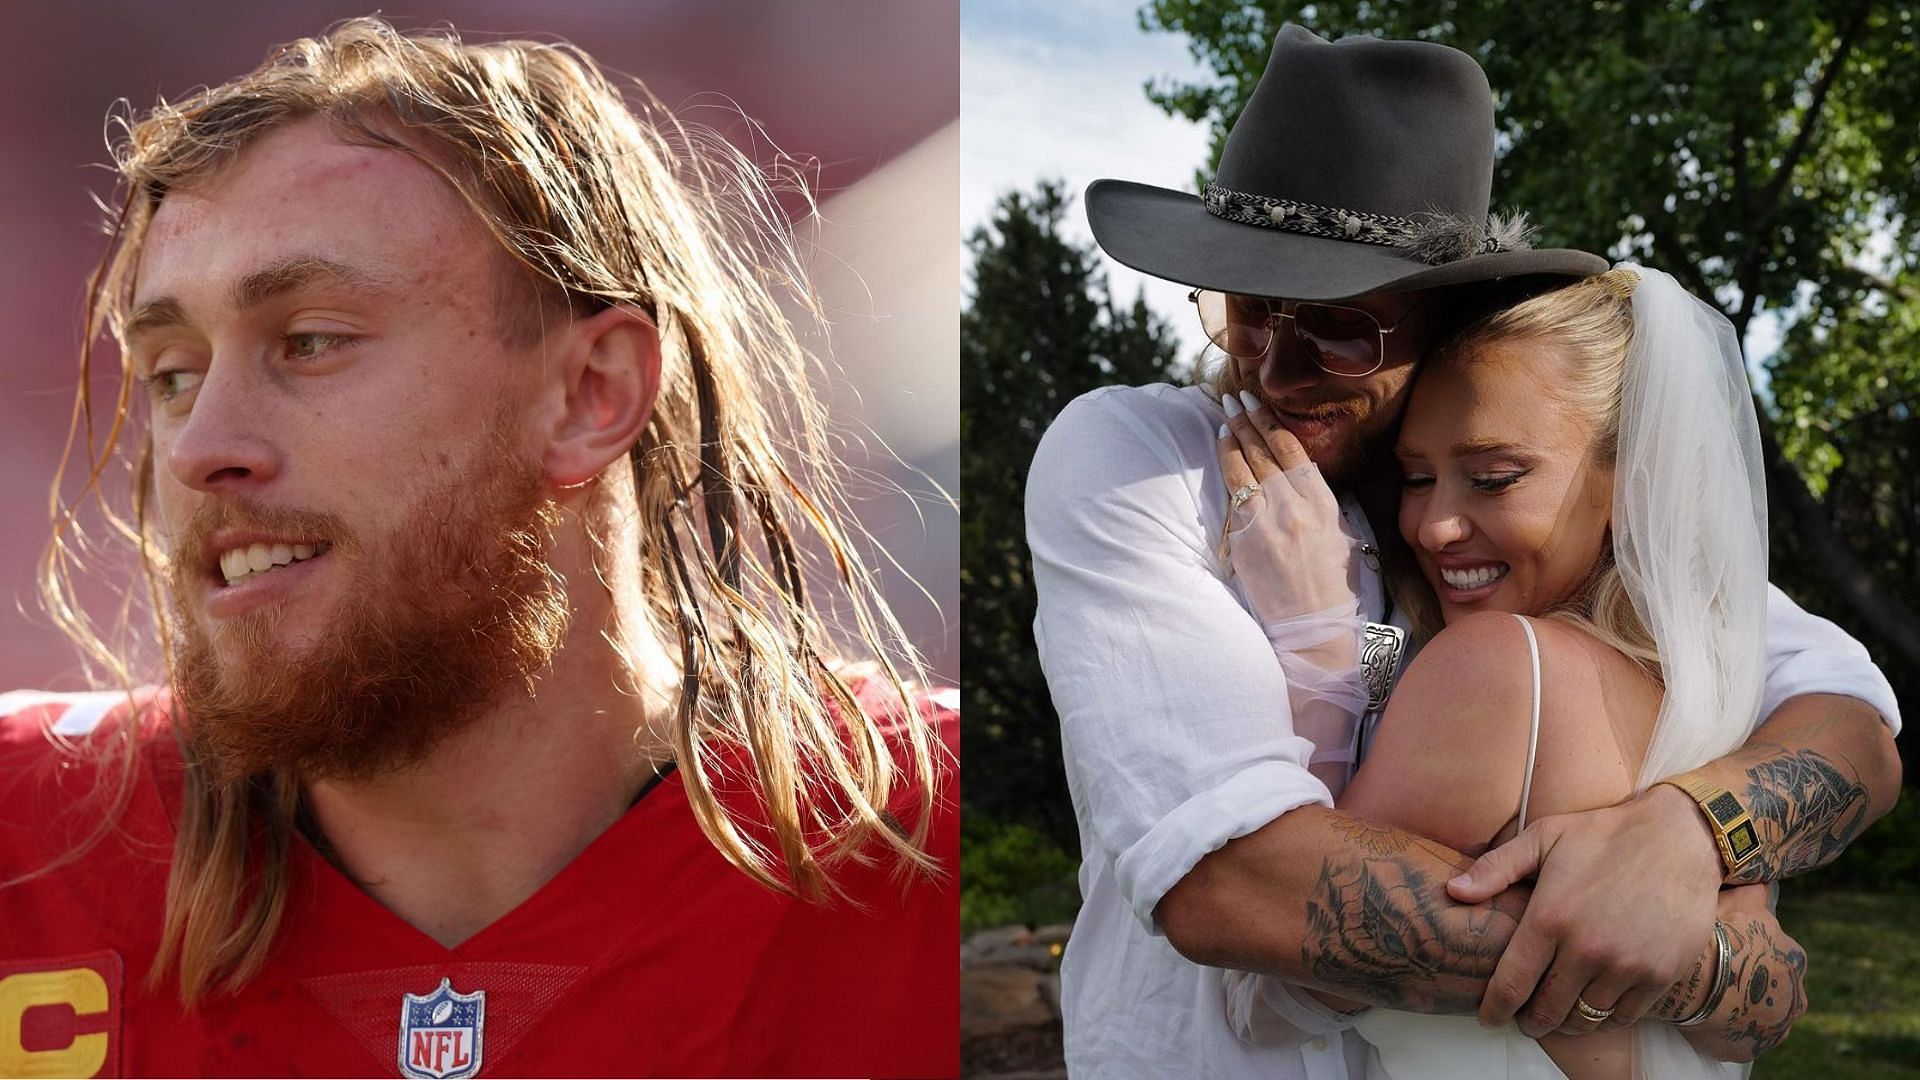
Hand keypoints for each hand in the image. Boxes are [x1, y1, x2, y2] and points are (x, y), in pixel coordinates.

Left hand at [1216, 389, 1359, 623]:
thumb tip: (1302, 479)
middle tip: (1234, 398)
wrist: (1315, 628)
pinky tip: (1222, 451)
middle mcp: (1297, 506)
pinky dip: (1227, 467)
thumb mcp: (1341, 536)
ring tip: (1224, 416)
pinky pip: (1234, 494)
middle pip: (1266, 451)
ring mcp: (1270, 521)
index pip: (1294, 451)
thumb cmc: (1332, 587)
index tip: (1259, 405)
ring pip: (1247, 466)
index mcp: (1324, 504)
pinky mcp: (1248, 540)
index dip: (1273, 423)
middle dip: (1248, 420)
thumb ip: (1321, 505)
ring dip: (1233, 437)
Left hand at [1444, 784, 1722, 1036]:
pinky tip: (1600, 999)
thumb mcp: (1543, 837)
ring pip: (1586, 1017)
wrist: (1678, 836)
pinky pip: (1625, 1014)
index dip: (1495, 1009)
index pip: (1511, 984)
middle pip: (1548, 1010)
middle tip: (1526, 1019)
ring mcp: (1626, 965)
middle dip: (1531, 1021)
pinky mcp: (1661, 973)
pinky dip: (1609, 1013)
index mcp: (1550, 919)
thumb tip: (1453, 892)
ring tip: (1562, 1010)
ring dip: (1570, 1019)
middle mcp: (1586, 949)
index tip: (1489, 1018)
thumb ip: (1495, 868)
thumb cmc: (1604, 834)